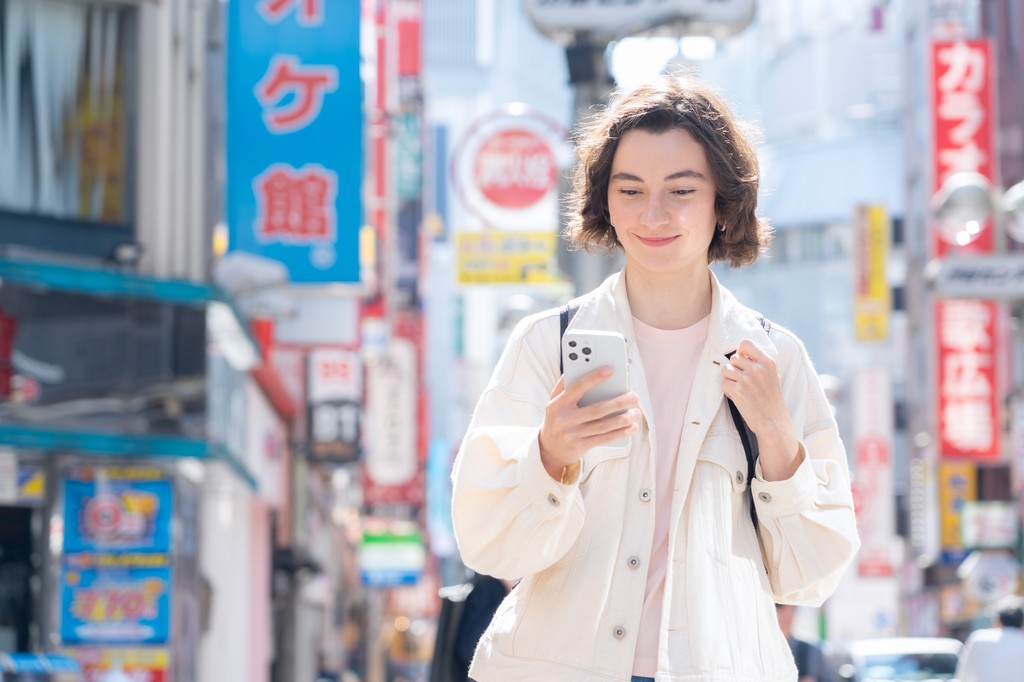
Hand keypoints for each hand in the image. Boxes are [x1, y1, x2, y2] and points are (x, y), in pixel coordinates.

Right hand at [539, 367, 640, 481]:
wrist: (549, 449)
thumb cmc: (556, 420)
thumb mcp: (554, 402)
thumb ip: (563, 386)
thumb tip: (574, 367)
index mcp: (558, 404)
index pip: (577, 387)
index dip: (594, 378)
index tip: (610, 370)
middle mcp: (565, 419)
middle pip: (597, 409)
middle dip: (618, 402)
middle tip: (634, 396)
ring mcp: (573, 434)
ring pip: (603, 426)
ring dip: (623, 419)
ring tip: (636, 412)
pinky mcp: (580, 446)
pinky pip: (604, 438)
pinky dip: (620, 433)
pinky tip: (631, 427)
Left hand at [721, 340, 799, 480]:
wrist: (772, 421)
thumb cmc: (770, 398)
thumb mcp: (771, 375)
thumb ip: (758, 362)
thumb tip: (739, 352)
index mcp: (768, 362)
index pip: (745, 344)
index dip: (741, 352)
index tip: (744, 361)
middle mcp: (757, 368)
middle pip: (733, 358)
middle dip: (735, 368)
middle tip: (743, 380)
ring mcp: (746, 379)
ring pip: (725, 369)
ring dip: (729, 378)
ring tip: (740, 388)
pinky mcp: (737, 390)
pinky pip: (723, 382)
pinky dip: (728, 389)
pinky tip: (738, 396)